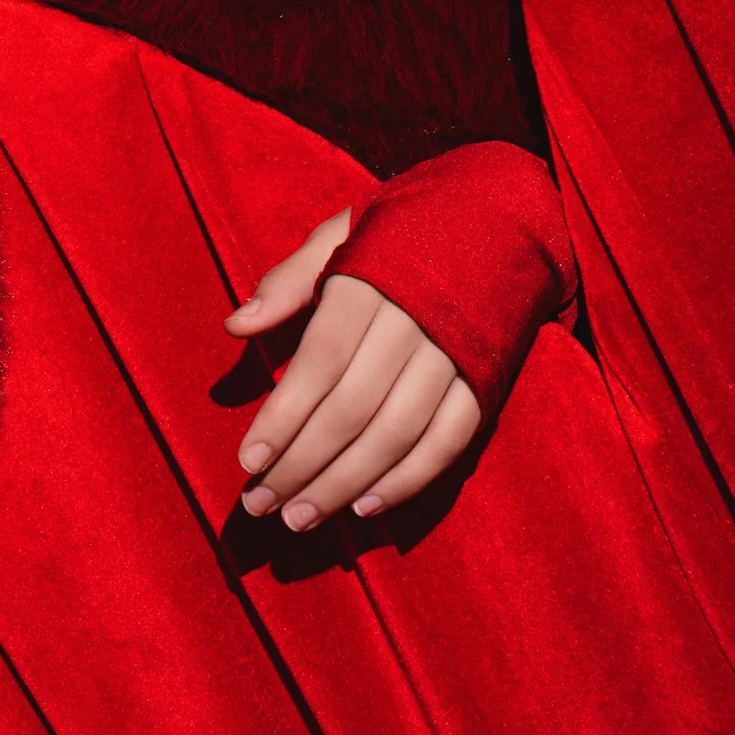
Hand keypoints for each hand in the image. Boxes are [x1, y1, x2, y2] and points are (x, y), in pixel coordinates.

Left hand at [228, 211, 483, 531]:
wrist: (499, 218)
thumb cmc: (399, 231)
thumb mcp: (339, 235)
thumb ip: (288, 281)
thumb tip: (234, 326)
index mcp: (372, 282)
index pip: (321, 361)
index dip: (283, 415)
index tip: (247, 459)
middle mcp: (416, 323)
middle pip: (353, 409)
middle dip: (303, 463)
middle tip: (262, 502)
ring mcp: (457, 356)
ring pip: (397, 434)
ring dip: (346, 483)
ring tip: (301, 516)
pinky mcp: (487, 381)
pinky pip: (449, 443)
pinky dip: (409, 479)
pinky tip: (365, 507)